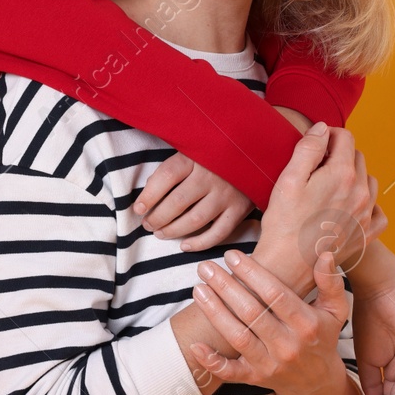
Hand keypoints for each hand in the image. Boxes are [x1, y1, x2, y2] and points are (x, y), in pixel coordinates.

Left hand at [133, 153, 254, 251]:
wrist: (257, 153)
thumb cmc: (216, 153)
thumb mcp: (194, 148)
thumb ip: (174, 166)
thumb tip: (148, 193)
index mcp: (196, 156)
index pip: (166, 176)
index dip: (149, 195)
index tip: (138, 208)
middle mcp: (211, 175)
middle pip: (178, 202)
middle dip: (158, 217)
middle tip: (148, 224)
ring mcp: (227, 194)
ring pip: (195, 220)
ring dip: (174, 231)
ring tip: (160, 233)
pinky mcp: (241, 209)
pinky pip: (218, 233)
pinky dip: (200, 243)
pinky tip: (184, 246)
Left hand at [189, 249, 350, 394]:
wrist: (318, 384)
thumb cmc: (322, 338)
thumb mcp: (335, 311)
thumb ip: (330, 283)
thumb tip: (325, 254)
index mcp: (307, 325)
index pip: (275, 295)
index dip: (252, 274)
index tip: (232, 255)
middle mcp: (288, 346)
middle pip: (251, 313)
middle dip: (226, 287)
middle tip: (205, 266)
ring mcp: (270, 364)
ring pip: (238, 337)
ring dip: (214, 312)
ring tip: (198, 288)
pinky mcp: (255, 379)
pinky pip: (230, 372)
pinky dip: (212, 361)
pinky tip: (195, 344)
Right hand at [253, 125, 380, 292]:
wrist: (288, 267)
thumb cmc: (284, 224)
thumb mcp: (289, 179)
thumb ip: (308, 148)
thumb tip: (323, 128)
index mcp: (343, 175)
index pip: (345, 137)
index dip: (328, 135)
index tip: (315, 144)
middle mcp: (361, 193)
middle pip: (358, 157)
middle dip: (339, 154)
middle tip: (317, 166)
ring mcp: (366, 215)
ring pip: (369, 182)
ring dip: (354, 177)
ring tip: (331, 186)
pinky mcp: (366, 235)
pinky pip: (378, 212)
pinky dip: (368, 204)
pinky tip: (351, 207)